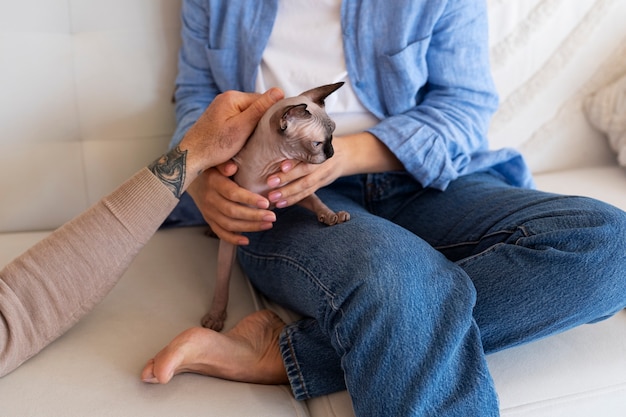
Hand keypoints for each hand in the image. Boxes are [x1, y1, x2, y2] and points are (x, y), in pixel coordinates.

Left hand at [180, 88, 283, 176]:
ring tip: (252, 141)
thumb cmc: (214, 145)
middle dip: (261, 122)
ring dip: (252, 127)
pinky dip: (243, 130)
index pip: (262, 100)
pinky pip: (238, 120)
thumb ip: (260, 109)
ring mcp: (222, 108)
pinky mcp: (219, 118)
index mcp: (233, 97)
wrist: (190, 156)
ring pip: (247, 115)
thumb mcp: (242, 127)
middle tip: (264, 139)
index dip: (271, 114)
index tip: (276, 129)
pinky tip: (242, 140)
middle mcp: (226, 99)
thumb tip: (279, 91)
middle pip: (255, 107)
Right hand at [187, 162, 275, 245]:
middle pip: (233, 212)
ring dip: (250, 227)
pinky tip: (247, 241)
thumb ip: (224, 163)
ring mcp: (208, 211)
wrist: (188, 178)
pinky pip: (220, 232)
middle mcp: (210, 199)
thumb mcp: (216, 160)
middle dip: (255, 216)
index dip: (249, 199)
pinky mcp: (209, 220)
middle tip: (272, 217)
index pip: (232, 193)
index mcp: (214, 182)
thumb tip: (233, 167)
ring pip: (229, 224)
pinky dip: (232, 239)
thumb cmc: (210, 167)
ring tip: (268, 225)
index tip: (266, 203)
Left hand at [264, 132, 403, 206]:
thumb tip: (278, 102)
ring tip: (272, 197)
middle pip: (305, 174)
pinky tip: (280, 203)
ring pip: (305, 187)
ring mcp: (322, 176)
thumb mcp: (317, 128)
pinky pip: (306, 194)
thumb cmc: (323, 138)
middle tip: (269, 182)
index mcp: (321, 147)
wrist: (347, 154)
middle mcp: (322, 163)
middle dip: (287, 179)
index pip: (308, 155)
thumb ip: (300, 123)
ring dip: (288, 194)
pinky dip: (293, 199)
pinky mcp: (320, 185)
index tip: (280, 165)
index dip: (295, 162)